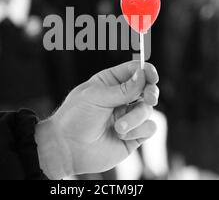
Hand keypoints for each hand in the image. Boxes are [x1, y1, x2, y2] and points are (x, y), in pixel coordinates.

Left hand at [35, 61, 159, 178]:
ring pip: (148, 109)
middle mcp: (121, 98)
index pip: (134, 70)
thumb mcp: (96, 97)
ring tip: (119, 128)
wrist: (67, 149)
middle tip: (149, 98)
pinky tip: (121, 136)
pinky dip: (138, 131)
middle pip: (147, 88)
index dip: (146, 71)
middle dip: (151, 91)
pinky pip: (149, 128)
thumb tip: (143, 75)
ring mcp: (128, 116)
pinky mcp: (133, 135)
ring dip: (136, 118)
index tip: (151, 76)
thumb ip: (123, 89)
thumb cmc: (75, 118)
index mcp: (110, 82)